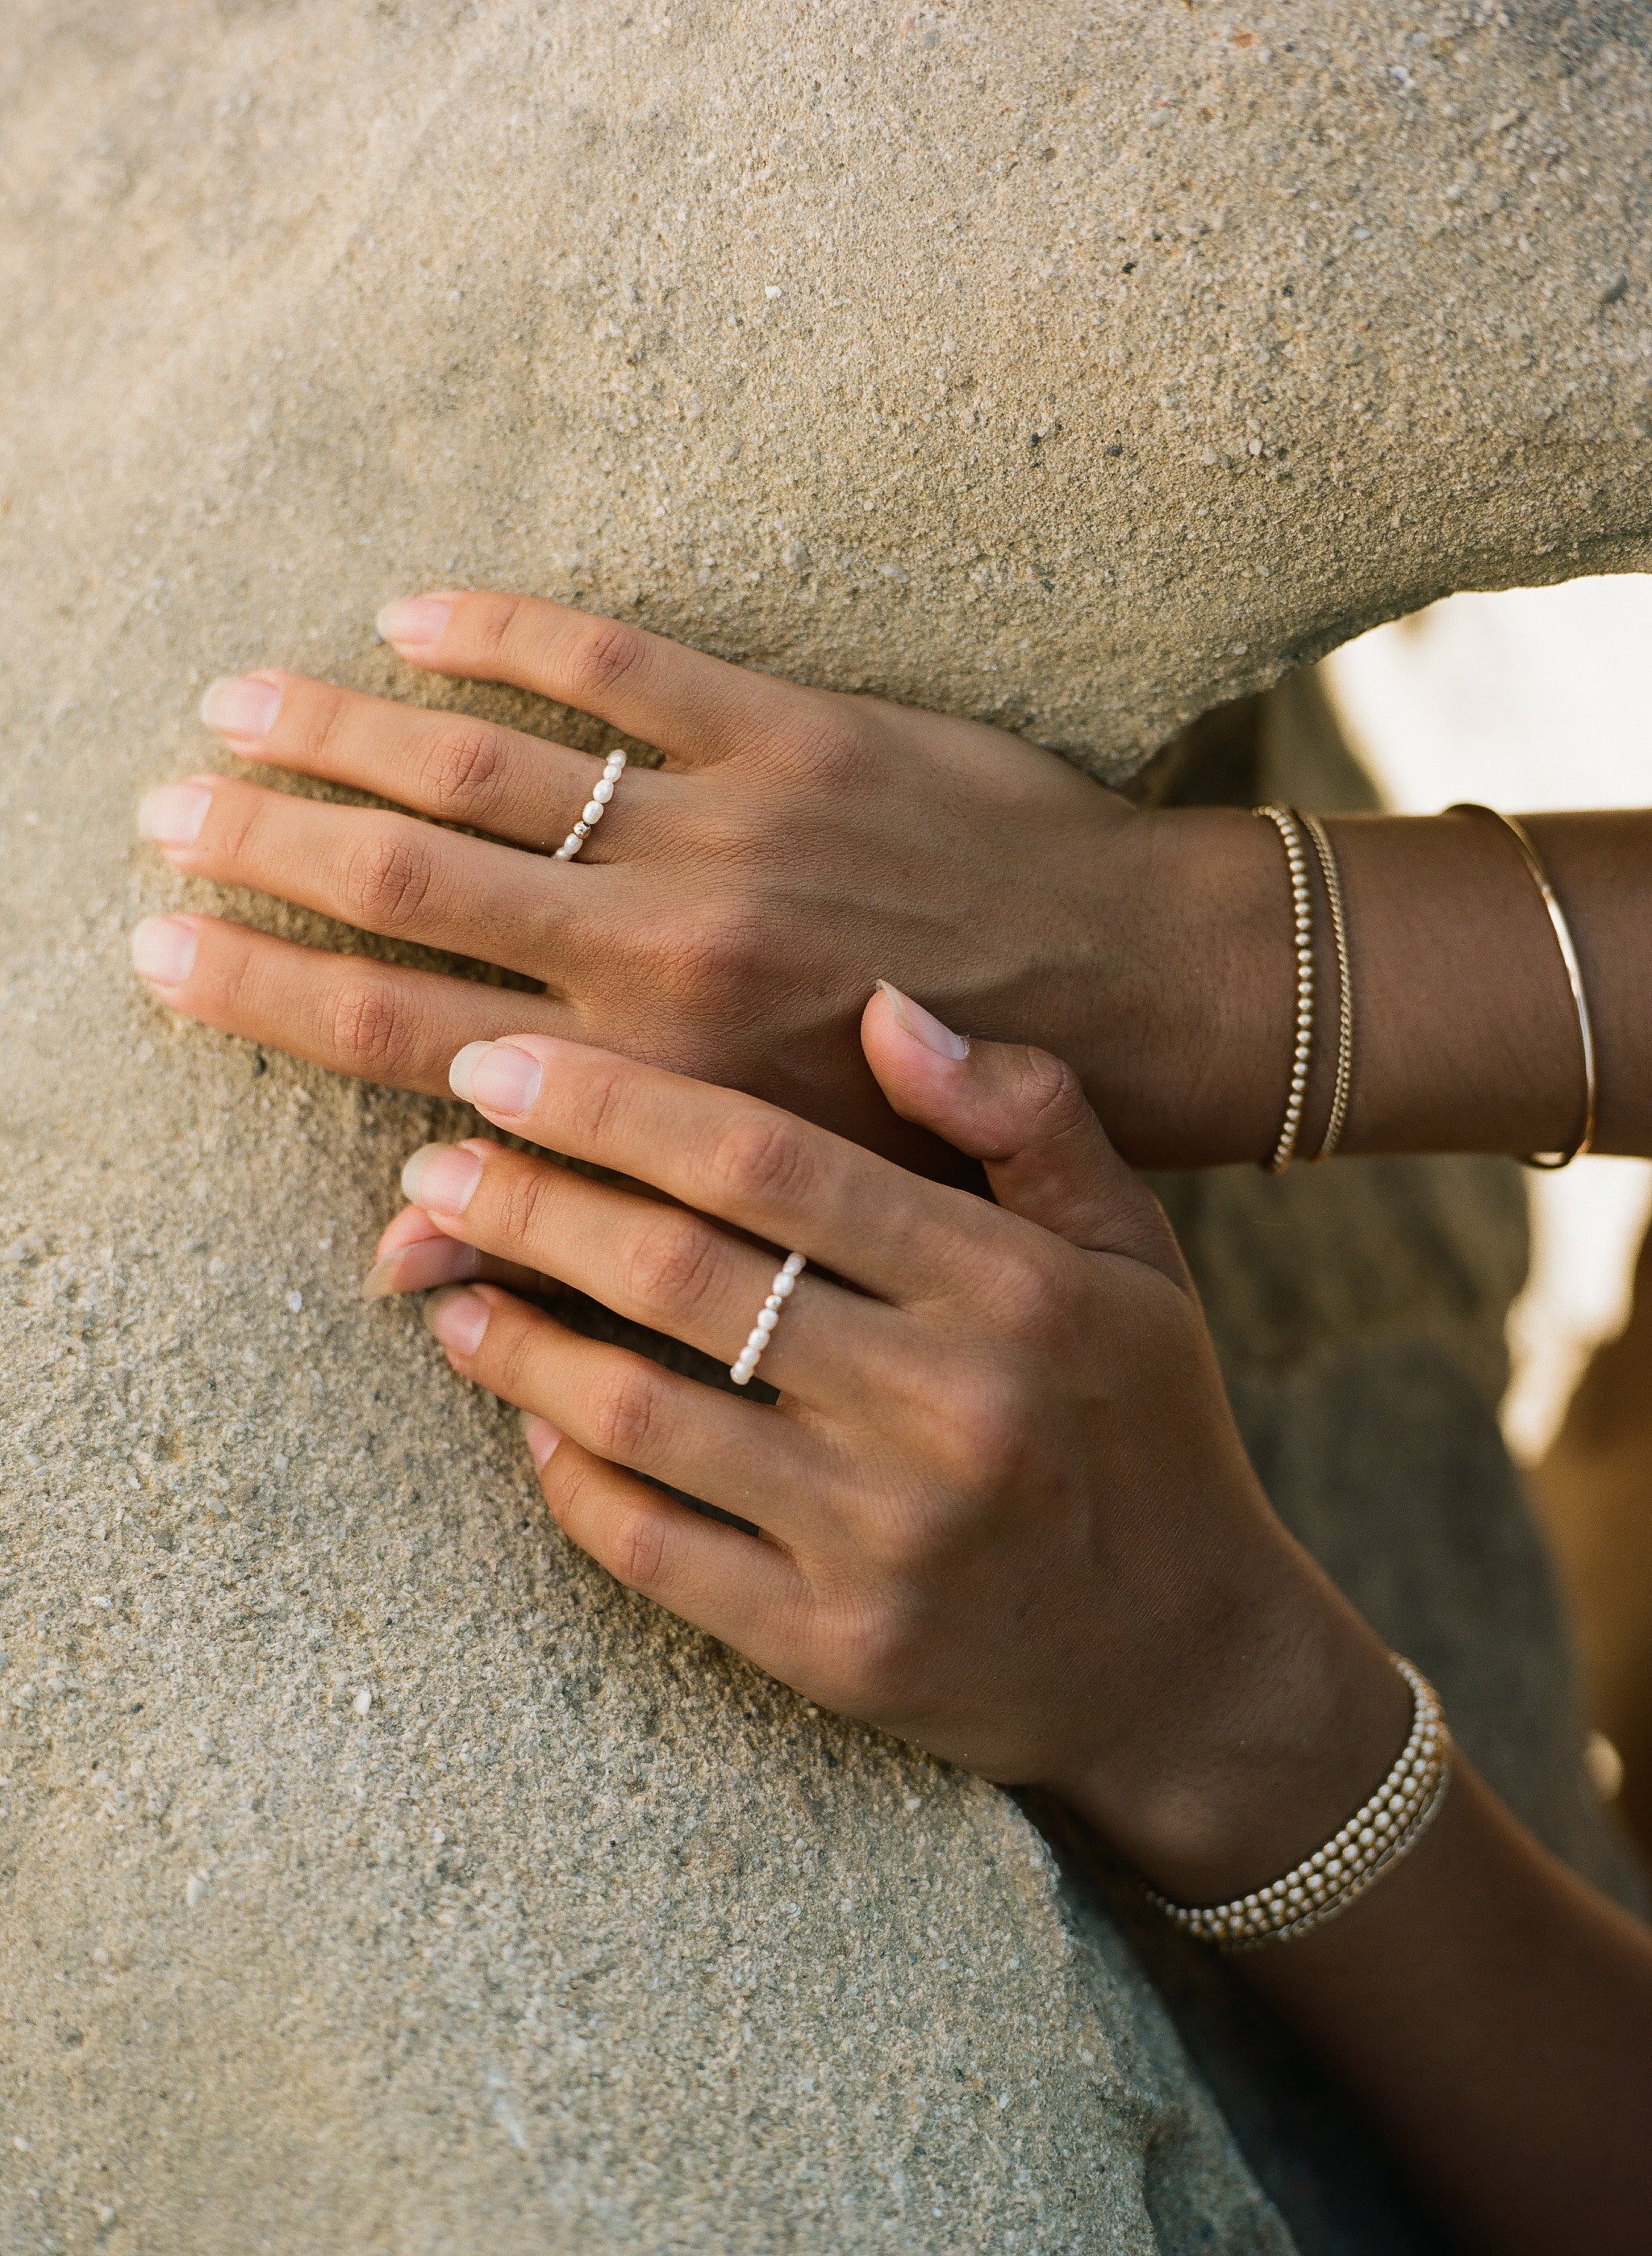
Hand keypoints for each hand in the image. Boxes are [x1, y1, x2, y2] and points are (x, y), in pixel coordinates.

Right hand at [130, 588, 1274, 1171]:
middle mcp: (659, 944)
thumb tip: (400, 1251)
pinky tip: (415, 613)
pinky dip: (506, 632)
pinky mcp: (794, 729)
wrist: (1125, 999)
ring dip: (343, 730)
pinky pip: (618, 660)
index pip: (393, 1025)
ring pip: (482, 765)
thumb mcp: (765, 1198)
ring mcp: (723, 824)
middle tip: (159, 813)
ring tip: (236, 702)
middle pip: (404, 883)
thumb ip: (579, 1215)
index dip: (256, 986)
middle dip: (264, 847)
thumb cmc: (935, 1123)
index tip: (157, 949)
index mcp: (643, 1070)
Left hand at [366, 982, 1404, 1901]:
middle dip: (528, 1203)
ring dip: (518, 1338)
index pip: (772, 1163)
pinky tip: (531, 1417)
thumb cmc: (1144, 1427)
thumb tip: (887, 1004)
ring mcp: (887, 1541)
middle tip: (432, 1161)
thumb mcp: (1130, 1255)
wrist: (1189, 1665)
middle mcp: (950, 1408)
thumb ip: (1027, 1117)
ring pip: (641, 1413)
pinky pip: (653, 1551)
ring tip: (441, 1283)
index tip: (500, 1069)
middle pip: (682, 1274)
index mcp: (1017, 1288)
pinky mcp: (836, 1650)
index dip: (616, 1105)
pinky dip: (569, 1477)